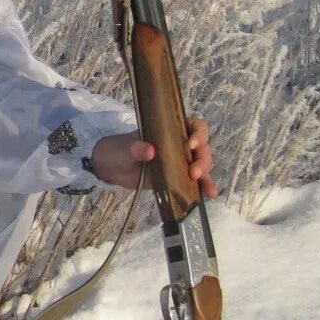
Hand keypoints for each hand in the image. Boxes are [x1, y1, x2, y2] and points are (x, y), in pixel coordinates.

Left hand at [90, 116, 217, 196]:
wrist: (110, 167)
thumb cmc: (119, 149)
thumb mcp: (125, 148)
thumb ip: (136, 148)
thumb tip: (150, 151)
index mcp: (169, 130)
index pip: (193, 125)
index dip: (198, 133)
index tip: (191, 143)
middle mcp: (179, 144)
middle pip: (201, 148)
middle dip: (202, 159)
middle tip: (194, 172)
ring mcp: (180, 162)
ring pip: (201, 164)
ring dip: (206, 175)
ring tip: (206, 188)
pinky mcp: (177, 178)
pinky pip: (194, 181)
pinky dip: (203, 186)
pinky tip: (209, 194)